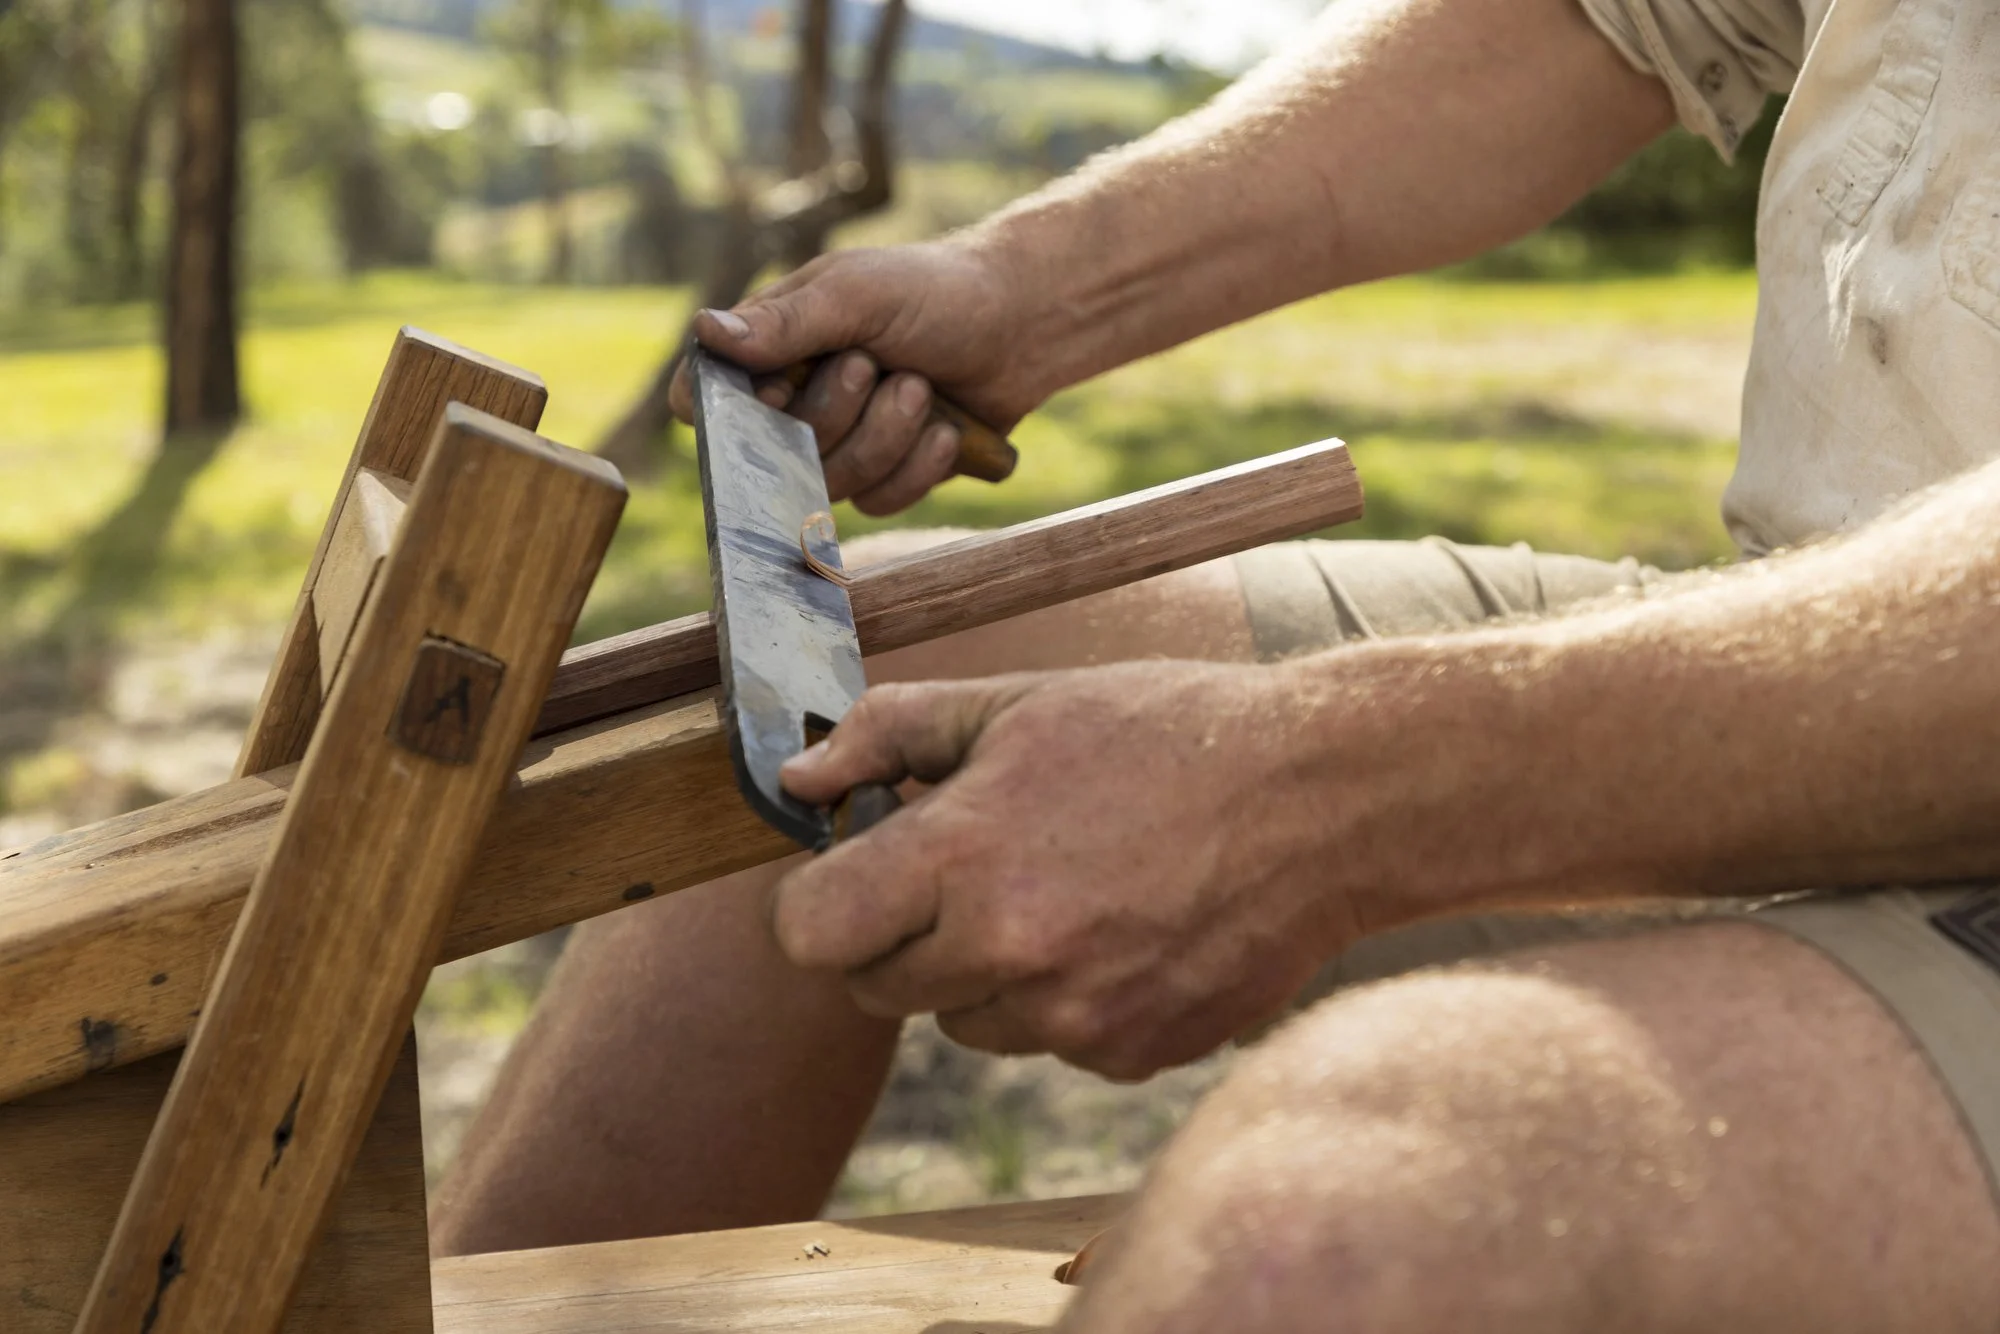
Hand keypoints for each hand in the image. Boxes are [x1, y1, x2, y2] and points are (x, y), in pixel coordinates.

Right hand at [668, 240, 1051, 514]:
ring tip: (922, 390)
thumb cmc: (935, 291)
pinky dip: (919, 466)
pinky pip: (880, 502)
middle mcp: (798, 397)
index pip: (705, 396)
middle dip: (837, 413)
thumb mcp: (859, 293)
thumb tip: (705, 333)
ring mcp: (842, 441)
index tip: (772, 400)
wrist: (1022, 324)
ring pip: (832, 482)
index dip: (723, 414)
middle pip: (773, 451)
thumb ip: (788, 321)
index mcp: (772, 344)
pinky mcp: (887, 473)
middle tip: (876, 366)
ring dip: (886, 437)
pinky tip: (947, 429)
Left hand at [769, 662, 1359, 1078]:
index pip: (809, 932)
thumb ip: (887, 735)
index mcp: (964, 859)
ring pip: (963, 1020)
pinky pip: (1048, 1040)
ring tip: (1066, 885)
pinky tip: (1123, 924)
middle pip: (875, 987)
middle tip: (971, 865)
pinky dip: (1064, 997)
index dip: (820, 899)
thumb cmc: (1167, 732)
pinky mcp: (1129, 1055)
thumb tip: (797, 779)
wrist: (1325, 799)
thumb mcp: (1019, 703)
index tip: (857, 871)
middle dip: (898, 931)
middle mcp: (1010, 955)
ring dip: (984, 969)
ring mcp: (1073, 1019)